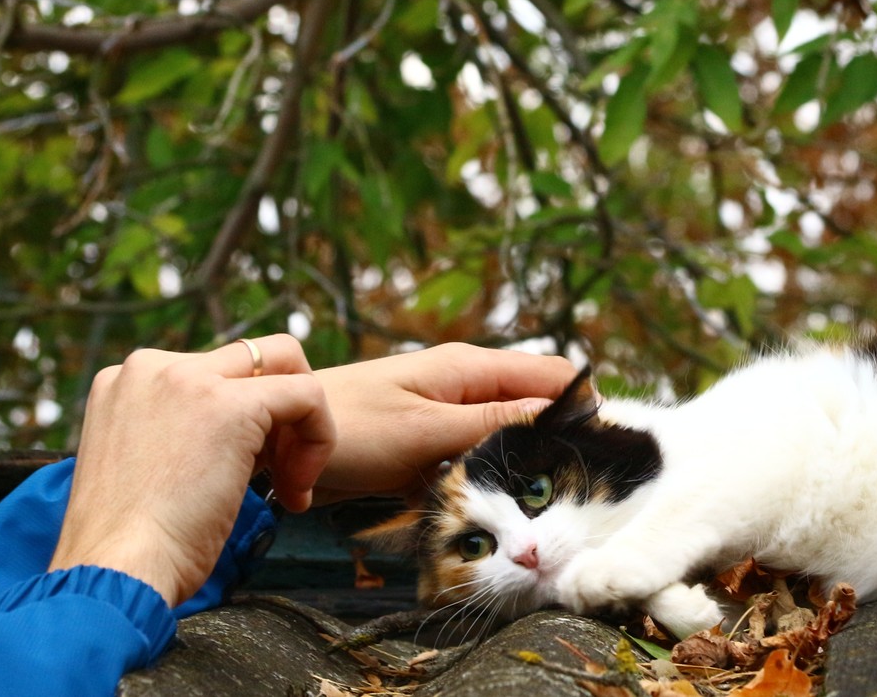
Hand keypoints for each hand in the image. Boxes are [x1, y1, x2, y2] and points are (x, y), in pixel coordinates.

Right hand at [50, 334, 333, 606]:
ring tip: (289, 488)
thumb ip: (179, 436)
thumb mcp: (144, 470)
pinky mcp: (230, 405)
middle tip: (279, 473)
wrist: (114, 574)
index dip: (244, 422)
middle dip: (279, 412)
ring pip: (285, 365)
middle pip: (252, 359)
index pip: (213, 373)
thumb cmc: (129, 548)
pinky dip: (320, 439)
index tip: (242, 476)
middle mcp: (151, 367)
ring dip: (300, 428)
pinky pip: (307, 395)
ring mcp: (188, 378)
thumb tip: (234, 437)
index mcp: (126, 381)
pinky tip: (296, 492)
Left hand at [311, 343, 574, 501]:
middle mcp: (464, 384)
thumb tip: (558, 412)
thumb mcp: (426, 430)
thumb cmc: (348, 428)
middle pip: (532, 408)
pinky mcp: (426, 443)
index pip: (553, 374)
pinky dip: (471, 482)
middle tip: (561, 487)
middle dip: (548, 442)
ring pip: (501, 439)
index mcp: (469, 368)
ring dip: (508, 468)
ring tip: (518, 503)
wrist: (278, 443)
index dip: (582, 405)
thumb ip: (492, 423)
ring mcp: (445, 413)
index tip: (597, 448)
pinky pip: (467, 461)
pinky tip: (469, 507)